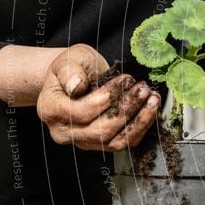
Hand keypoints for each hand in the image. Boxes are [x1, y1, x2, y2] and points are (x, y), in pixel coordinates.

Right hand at [36, 44, 160, 151]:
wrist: (77, 79)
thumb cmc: (73, 68)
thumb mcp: (68, 60)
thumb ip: (70, 71)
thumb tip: (76, 85)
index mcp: (51, 110)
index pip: (81, 112)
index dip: (106, 98)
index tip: (125, 80)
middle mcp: (64, 132)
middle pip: (100, 130)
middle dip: (127, 109)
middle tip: (144, 89)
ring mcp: (83, 142)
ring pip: (114, 141)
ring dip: (139, 121)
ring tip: (153, 100)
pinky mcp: (101, 144)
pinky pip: (123, 143)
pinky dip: (140, 127)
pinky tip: (151, 110)